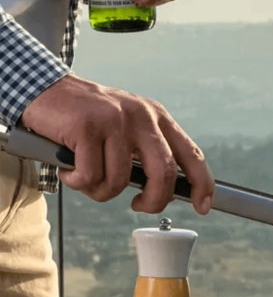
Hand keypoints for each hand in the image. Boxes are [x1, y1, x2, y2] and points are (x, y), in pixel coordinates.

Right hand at [20, 74, 214, 214]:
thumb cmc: (88, 120)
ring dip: (101, 191)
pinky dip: (78, 181)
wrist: (45, 90)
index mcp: (157, 118)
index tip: (203, 206)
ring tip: (87, 176)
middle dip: (154, 201)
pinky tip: (70, 167)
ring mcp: (115, 120)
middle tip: (139, 205)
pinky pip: (90, 176)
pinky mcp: (88, 126)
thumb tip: (164, 191)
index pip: (191, 154)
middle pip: (163, 173)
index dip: (202, 184)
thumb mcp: (128, 130)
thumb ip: (148, 154)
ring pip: (121, 181)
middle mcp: (141, 117)